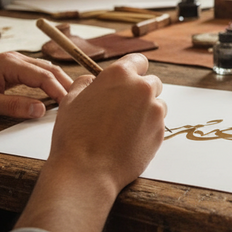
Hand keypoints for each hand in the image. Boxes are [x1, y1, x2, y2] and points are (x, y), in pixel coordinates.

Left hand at [0, 52, 72, 117]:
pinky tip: (54, 92)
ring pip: (45, 70)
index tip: (71, 105)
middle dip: (66, 84)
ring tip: (72, 97)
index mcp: (9, 64)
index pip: (43, 76)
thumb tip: (40, 110)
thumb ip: (13, 106)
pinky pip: (36, 72)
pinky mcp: (12, 68)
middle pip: (49, 69)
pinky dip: (48, 82)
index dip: (60, 90)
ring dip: (59, 82)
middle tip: (79, 100)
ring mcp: (14, 61)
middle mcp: (15, 59)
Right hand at [48, 54, 165, 194]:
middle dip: (141, 92)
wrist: (87, 170)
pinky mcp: (161, 132)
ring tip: (123, 127)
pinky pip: (157, 125)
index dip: (133, 70)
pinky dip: (147, 129)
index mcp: (120, 75)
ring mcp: (154, 110)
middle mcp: (142, 88)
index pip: (138, 61)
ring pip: (157, 104)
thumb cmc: (75, 135)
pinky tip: (128, 140)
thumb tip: (93, 80)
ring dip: (146, 111)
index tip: (129, 78)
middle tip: (123, 108)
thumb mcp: (71, 100)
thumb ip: (86, 83)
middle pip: (152, 82)